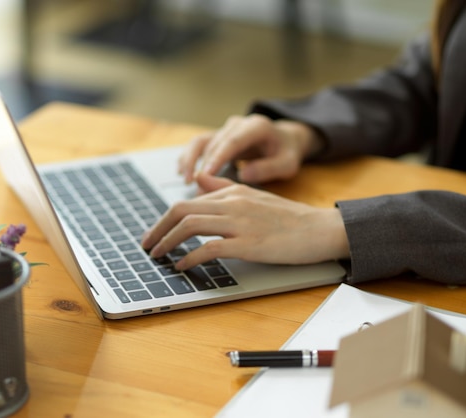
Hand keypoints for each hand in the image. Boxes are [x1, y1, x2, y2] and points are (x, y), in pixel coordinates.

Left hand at [141, 174, 349, 269]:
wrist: (319, 229)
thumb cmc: (288, 217)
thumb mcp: (254, 196)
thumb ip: (225, 187)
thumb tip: (198, 180)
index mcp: (232, 192)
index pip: (187, 201)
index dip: (164, 219)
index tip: (154, 233)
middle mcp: (232, 203)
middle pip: (181, 210)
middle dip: (157, 228)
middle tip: (146, 245)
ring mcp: (240, 222)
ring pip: (190, 225)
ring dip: (167, 241)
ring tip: (157, 255)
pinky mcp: (248, 243)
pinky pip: (209, 248)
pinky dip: (190, 257)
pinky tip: (182, 265)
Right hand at [178, 114, 323, 184]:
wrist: (284, 140)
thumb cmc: (286, 153)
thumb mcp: (288, 163)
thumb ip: (269, 168)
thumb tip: (244, 174)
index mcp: (257, 126)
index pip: (233, 141)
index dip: (217, 157)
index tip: (206, 175)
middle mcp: (237, 125)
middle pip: (213, 142)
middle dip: (202, 166)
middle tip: (197, 189)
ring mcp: (225, 129)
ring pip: (200, 141)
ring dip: (189, 160)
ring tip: (186, 180)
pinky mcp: (218, 138)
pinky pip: (199, 145)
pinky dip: (188, 157)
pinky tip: (182, 173)